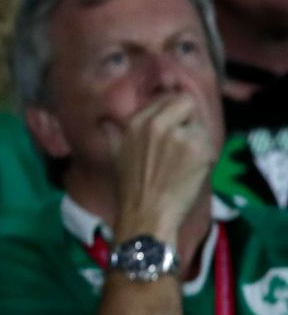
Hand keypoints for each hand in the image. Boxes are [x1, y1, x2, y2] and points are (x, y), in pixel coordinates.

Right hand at [109, 95, 215, 243]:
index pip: (167, 99)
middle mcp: (156, 122)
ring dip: (198, 139)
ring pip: (200, 123)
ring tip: (186, 162)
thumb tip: (106, 122)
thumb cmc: (131, 189)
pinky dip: (207, 155)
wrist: (146, 215)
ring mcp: (179, 134)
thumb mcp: (116, 156)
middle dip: (188, 121)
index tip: (173, 132)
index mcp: (136, 122)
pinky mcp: (198, 147)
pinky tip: (194, 170)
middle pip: (186, 102)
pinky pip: (210, 140)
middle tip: (182, 146)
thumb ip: (114, 134)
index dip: (174, 114)